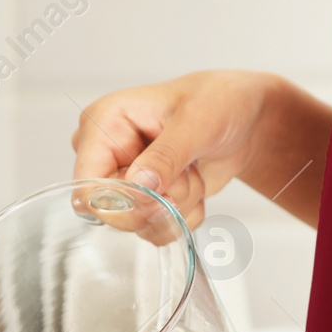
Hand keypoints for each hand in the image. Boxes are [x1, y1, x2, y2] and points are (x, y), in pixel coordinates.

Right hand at [70, 70, 294, 226]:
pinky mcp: (143, 200)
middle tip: (187, 173)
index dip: (121, 201)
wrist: (244, 119)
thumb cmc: (218, 102)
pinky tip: (194, 184)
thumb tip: (139, 186)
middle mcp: (106, 154)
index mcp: (103, 123)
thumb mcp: (197, 121)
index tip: (160, 195)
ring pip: (139, 224)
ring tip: (193, 171)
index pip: (87, 184)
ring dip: (177, 206)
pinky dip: (184, 215)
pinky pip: (156, 229)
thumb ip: (166, 155)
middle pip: (111, 211)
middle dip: (159, 201)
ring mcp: (123, 179)